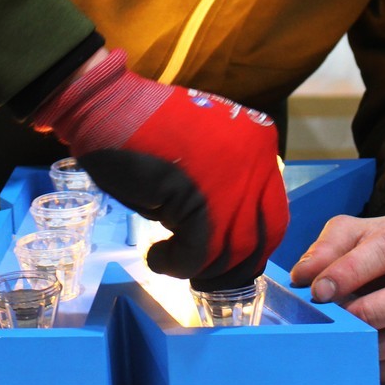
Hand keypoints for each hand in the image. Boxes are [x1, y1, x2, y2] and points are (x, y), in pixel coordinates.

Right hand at [31, 48, 286, 290]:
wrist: (111, 109)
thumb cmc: (147, 132)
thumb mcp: (203, 157)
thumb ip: (224, 188)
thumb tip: (225, 237)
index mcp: (261, 145)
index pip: (273, 215)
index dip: (250, 246)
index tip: (225, 260)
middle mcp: (257, 162)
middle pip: (260, 238)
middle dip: (230, 267)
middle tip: (202, 275)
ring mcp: (232, 182)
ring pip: (230, 251)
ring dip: (198, 267)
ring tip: (170, 260)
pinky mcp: (200, 200)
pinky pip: (198, 254)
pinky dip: (174, 264)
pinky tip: (156, 256)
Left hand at [288, 211, 384, 382]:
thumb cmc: (383, 248)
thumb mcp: (354, 233)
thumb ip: (328, 248)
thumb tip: (304, 276)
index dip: (352, 270)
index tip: (320, 290)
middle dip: (372, 313)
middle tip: (340, 323)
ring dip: (380, 345)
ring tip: (348, 343)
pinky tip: (367, 360)